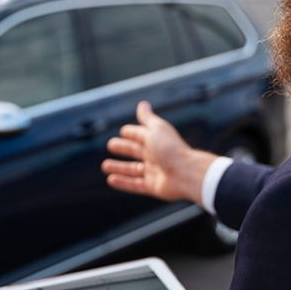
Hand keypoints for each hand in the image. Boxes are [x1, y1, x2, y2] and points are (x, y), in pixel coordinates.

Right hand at [102, 101, 217, 205]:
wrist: (186, 173)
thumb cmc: (171, 148)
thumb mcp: (156, 129)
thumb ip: (147, 118)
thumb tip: (142, 104)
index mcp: (156, 140)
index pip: (141, 135)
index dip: (132, 132)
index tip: (123, 131)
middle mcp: (156, 155)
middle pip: (136, 151)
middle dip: (123, 148)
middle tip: (110, 145)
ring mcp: (154, 171)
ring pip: (133, 169)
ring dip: (119, 167)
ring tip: (104, 166)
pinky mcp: (153, 186)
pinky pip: (135, 185)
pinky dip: (123, 183)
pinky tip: (111, 180)